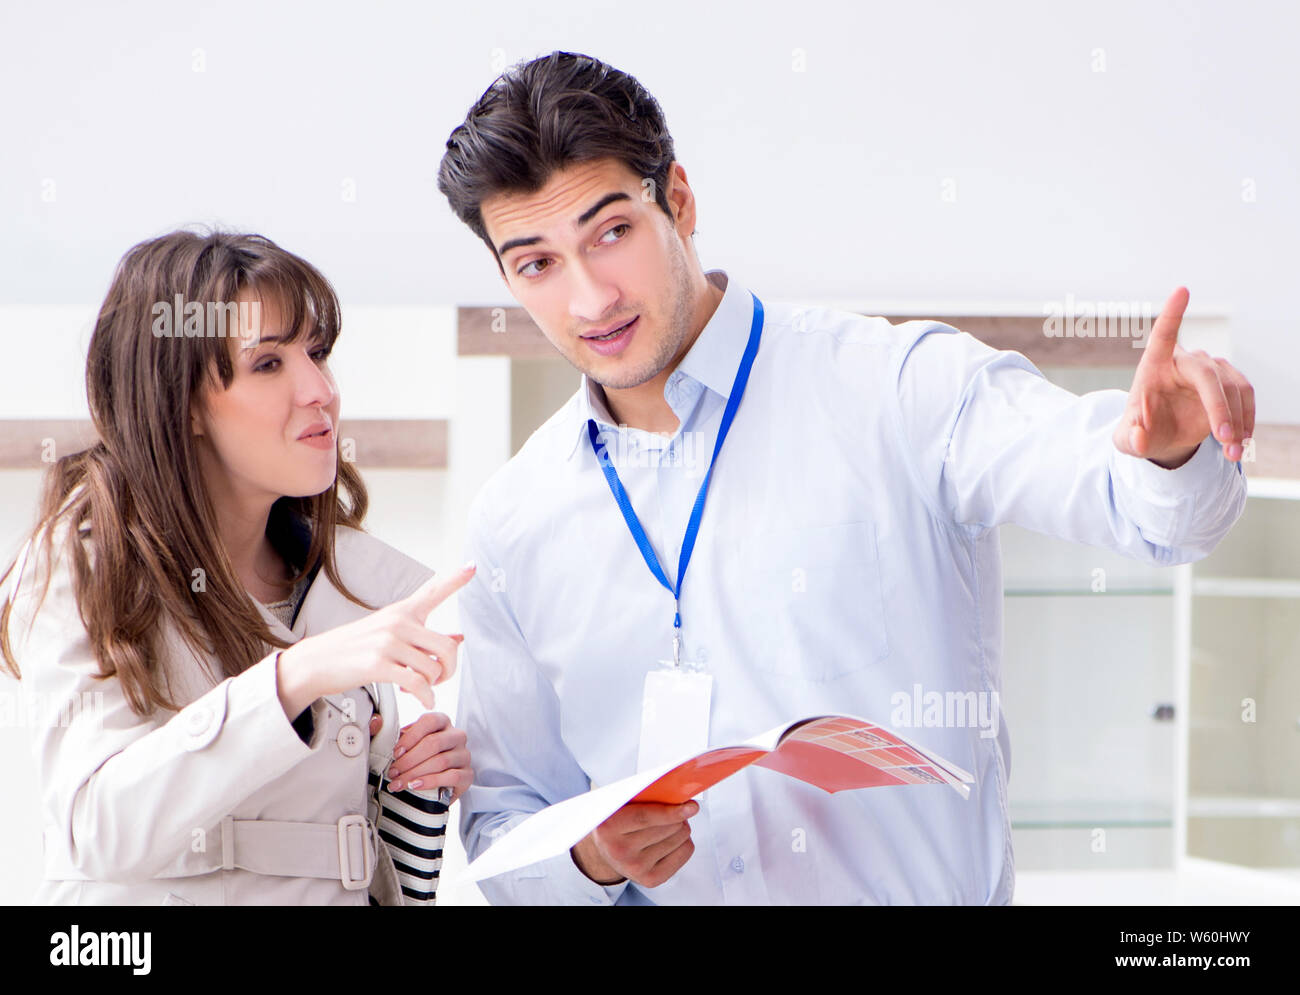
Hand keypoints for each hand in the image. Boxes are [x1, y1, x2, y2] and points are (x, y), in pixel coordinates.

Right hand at [275, 564, 475, 717]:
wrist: (314, 662)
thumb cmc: (353, 649)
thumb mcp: (388, 635)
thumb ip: (424, 638)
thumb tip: (459, 638)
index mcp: (401, 612)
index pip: (433, 591)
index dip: (456, 579)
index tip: (473, 566)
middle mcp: (397, 623)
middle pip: (448, 647)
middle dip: (450, 669)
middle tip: (439, 678)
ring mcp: (387, 643)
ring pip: (433, 669)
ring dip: (432, 685)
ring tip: (417, 686)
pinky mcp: (378, 664)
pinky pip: (418, 684)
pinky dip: (426, 696)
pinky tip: (422, 699)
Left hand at [385, 711, 471, 800]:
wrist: (436, 785)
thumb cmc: (419, 759)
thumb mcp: (407, 744)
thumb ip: (393, 735)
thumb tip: (375, 723)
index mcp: (442, 722)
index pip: (429, 721)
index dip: (410, 737)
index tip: (395, 753)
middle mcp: (457, 736)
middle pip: (434, 743)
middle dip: (409, 760)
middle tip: (393, 772)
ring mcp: (464, 755)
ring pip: (441, 761)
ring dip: (415, 773)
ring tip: (399, 782)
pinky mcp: (468, 775)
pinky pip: (451, 777)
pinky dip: (430, 782)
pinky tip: (415, 786)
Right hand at [570, 800, 698, 887]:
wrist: (607, 850)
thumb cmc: (617, 819)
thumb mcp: (620, 801)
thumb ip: (642, 794)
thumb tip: (677, 796)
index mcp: (608, 826)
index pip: (645, 817)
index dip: (670, 811)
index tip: (691, 806)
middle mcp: (620, 851)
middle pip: (668, 828)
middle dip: (678, 816)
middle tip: (675, 809)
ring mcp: (635, 868)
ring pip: (679, 839)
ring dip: (681, 827)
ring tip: (669, 824)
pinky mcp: (651, 879)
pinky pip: (684, 853)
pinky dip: (684, 841)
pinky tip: (671, 838)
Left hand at [1113, 286, 1253, 467]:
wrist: (1162, 437)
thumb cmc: (1140, 431)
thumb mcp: (1128, 441)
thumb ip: (1131, 439)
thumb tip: (1138, 437)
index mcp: (1153, 365)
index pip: (1162, 335)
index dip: (1172, 314)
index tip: (1182, 290)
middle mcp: (1183, 362)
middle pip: (1207, 374)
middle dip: (1218, 407)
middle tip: (1224, 438)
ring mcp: (1210, 370)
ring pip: (1232, 388)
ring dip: (1237, 421)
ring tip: (1232, 452)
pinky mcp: (1228, 382)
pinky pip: (1245, 397)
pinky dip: (1246, 421)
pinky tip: (1240, 444)